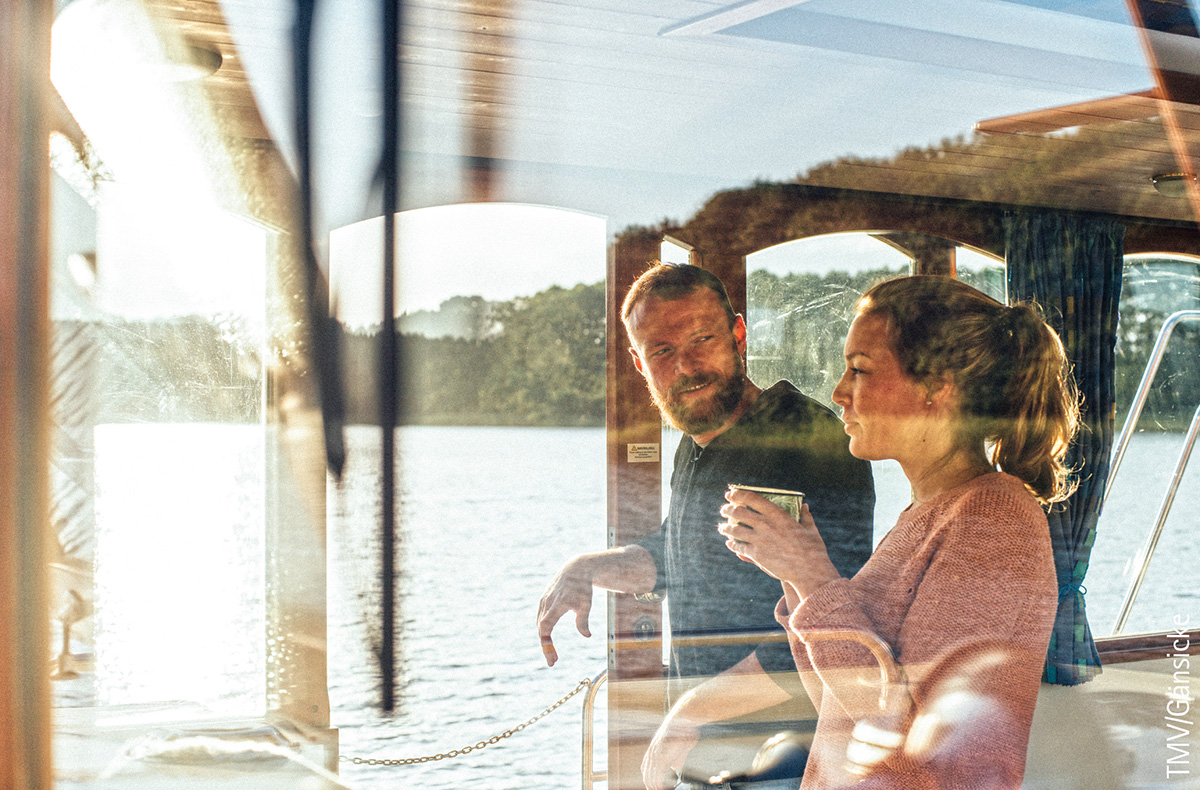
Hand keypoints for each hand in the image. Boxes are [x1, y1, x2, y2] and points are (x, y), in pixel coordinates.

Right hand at [536, 556, 594, 666]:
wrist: (575, 569)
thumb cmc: (583, 588)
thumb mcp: (586, 604)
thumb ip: (583, 620)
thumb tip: (587, 635)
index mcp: (557, 604)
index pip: (545, 626)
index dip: (546, 643)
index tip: (552, 657)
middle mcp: (547, 603)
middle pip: (541, 629)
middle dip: (546, 647)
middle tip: (553, 662)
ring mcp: (544, 601)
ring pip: (539, 624)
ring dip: (544, 640)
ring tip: (553, 655)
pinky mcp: (543, 601)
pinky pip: (540, 618)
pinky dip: (543, 631)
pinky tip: (549, 641)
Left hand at [641, 713, 699, 789]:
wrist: (685, 720)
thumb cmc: (683, 732)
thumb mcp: (679, 749)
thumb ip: (676, 759)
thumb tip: (675, 768)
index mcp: (653, 751)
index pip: (646, 770)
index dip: (649, 780)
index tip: (654, 787)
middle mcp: (651, 753)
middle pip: (646, 776)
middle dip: (651, 786)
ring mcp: (656, 755)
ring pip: (650, 777)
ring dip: (655, 787)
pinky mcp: (662, 756)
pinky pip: (657, 775)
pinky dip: (659, 784)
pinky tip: (662, 789)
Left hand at [718, 489, 839, 598]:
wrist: (809, 572)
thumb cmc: (813, 550)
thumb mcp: (810, 530)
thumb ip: (805, 516)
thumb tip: (805, 505)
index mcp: (778, 514)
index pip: (752, 498)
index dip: (738, 494)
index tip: (730, 494)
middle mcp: (766, 524)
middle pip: (738, 512)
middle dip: (727, 509)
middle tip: (724, 509)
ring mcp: (759, 539)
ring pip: (735, 530)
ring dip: (726, 528)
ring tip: (722, 528)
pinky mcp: (757, 554)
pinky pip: (739, 546)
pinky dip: (733, 544)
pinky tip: (730, 544)